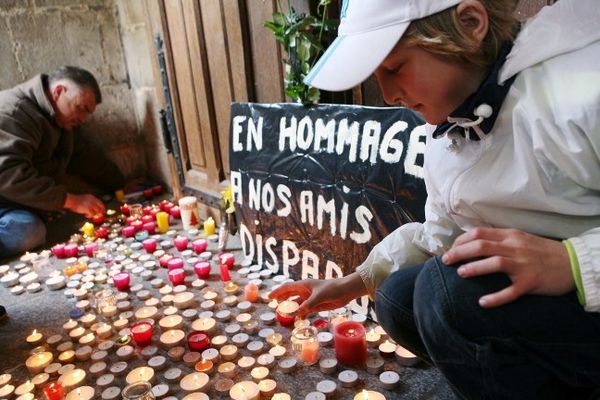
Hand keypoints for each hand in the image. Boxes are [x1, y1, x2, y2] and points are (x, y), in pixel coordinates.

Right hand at [63, 193, 104, 217]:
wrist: (71, 200)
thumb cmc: (76, 201)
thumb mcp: (85, 199)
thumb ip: (90, 202)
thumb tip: (94, 208)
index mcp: (92, 197)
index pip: (100, 203)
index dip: (102, 207)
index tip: (103, 211)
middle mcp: (93, 200)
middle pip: (100, 208)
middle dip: (100, 212)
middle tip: (99, 215)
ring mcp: (91, 205)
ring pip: (97, 212)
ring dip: (94, 214)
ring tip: (89, 215)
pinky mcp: (88, 209)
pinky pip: (92, 214)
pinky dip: (90, 215)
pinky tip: (86, 215)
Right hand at [269, 272, 366, 318]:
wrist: (346, 291)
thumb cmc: (332, 288)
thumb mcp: (319, 296)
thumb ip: (308, 305)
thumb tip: (297, 313)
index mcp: (304, 285)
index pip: (287, 288)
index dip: (278, 292)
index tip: (269, 297)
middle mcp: (305, 291)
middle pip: (290, 295)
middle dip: (282, 300)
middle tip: (274, 306)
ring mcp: (311, 298)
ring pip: (297, 304)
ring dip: (291, 308)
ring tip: (284, 314)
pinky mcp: (316, 305)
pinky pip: (305, 310)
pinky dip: (301, 314)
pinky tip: (298, 319)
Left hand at [442, 227, 573, 307]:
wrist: (572, 263)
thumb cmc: (542, 252)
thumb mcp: (520, 239)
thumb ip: (499, 240)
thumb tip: (472, 244)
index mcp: (510, 236)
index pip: (479, 233)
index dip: (460, 241)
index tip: (450, 250)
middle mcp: (515, 247)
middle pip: (481, 245)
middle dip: (460, 252)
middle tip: (446, 261)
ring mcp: (523, 265)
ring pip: (494, 262)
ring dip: (474, 268)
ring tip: (460, 274)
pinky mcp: (531, 282)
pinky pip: (511, 291)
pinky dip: (496, 297)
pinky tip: (483, 302)